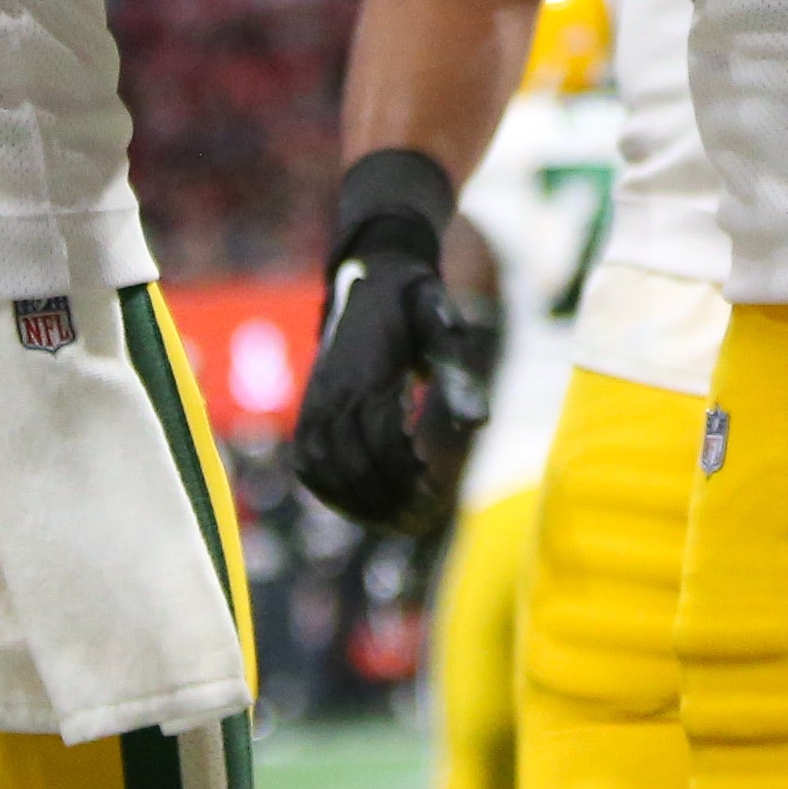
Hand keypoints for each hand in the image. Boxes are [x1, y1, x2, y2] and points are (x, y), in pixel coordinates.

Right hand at [294, 149, 495, 533]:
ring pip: (325, 471)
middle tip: (426, 514)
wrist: (372, 270)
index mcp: (366, 372)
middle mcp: (333, 390)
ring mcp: (315, 400)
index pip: (382, 444)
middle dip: (390, 498)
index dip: (410, 477)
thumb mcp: (442, 323)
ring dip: (360, 502)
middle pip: (353, 466)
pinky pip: (308, 463)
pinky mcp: (308, 407)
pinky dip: (332, 490)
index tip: (439, 490)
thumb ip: (457, 370)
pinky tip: (363, 504)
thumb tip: (479, 423)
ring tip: (398, 518)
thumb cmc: (416, 300)